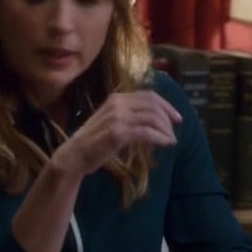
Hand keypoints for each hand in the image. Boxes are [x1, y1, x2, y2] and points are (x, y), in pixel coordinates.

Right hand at [52, 91, 180, 177]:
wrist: (74, 155)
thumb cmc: (94, 142)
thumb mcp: (112, 122)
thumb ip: (129, 116)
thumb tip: (154, 119)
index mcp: (117, 98)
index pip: (149, 96)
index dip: (166, 105)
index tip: (176, 117)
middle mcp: (117, 103)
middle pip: (153, 104)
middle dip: (168, 116)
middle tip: (176, 129)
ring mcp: (117, 117)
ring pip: (152, 117)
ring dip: (166, 129)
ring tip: (171, 140)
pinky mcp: (118, 132)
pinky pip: (147, 132)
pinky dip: (160, 137)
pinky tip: (166, 143)